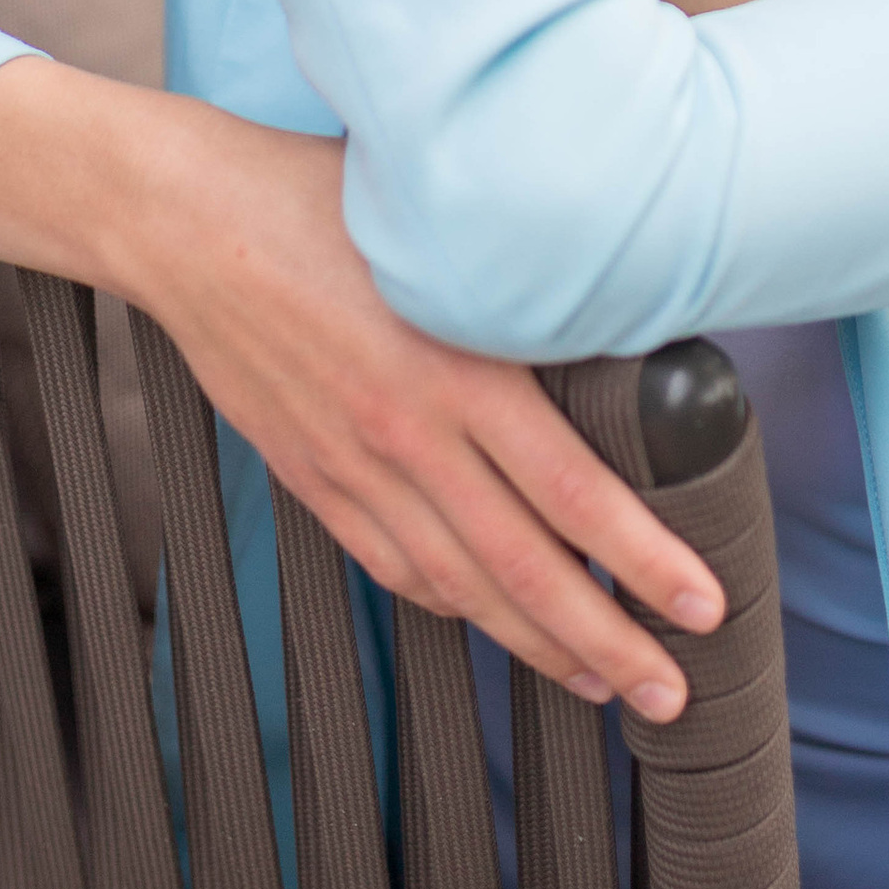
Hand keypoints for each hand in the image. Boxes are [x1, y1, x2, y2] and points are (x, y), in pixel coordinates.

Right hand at [146, 109, 719, 718]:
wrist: (186, 222)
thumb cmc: (315, 197)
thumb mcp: (439, 222)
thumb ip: (519, 274)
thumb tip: (612, 286)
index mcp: (456, 369)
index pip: (574, 493)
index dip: (644, 561)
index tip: (702, 604)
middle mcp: (409, 435)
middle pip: (526, 569)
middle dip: (608, 643)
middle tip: (672, 692)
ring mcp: (354, 468)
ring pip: (462, 586)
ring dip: (536, 644)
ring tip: (597, 682)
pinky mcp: (311, 478)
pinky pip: (392, 565)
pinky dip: (449, 607)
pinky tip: (485, 623)